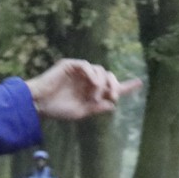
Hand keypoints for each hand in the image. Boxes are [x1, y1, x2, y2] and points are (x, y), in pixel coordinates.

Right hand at [27, 59, 141, 119]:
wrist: (39, 104)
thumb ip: (97, 107)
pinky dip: (92, 74)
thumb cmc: (57, 110)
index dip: (126, 86)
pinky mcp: (70, 65)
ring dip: (102, 83)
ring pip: (100, 70)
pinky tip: (92, 84)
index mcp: (92, 92)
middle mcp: (88, 80)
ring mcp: (79, 72)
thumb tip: (113, 104)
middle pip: (109, 76)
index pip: (112, 87)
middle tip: (114, 95)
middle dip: (115, 85)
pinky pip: (86, 65)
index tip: (139, 83)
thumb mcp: (81, 112)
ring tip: (94, 96)